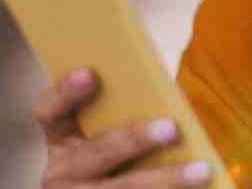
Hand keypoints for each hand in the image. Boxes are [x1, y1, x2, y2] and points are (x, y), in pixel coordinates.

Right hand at [34, 67, 213, 187]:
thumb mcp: (108, 139)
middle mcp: (62, 174)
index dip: (66, 93)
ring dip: (164, 180)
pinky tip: (202, 188)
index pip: (50, 112)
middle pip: (95, 153)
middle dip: (133, 140)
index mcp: (62, 142)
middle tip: (171, 128)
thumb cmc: (119, 162)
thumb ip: (125, 116)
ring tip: (202, 170)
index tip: (90, 73)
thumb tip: (172, 96)